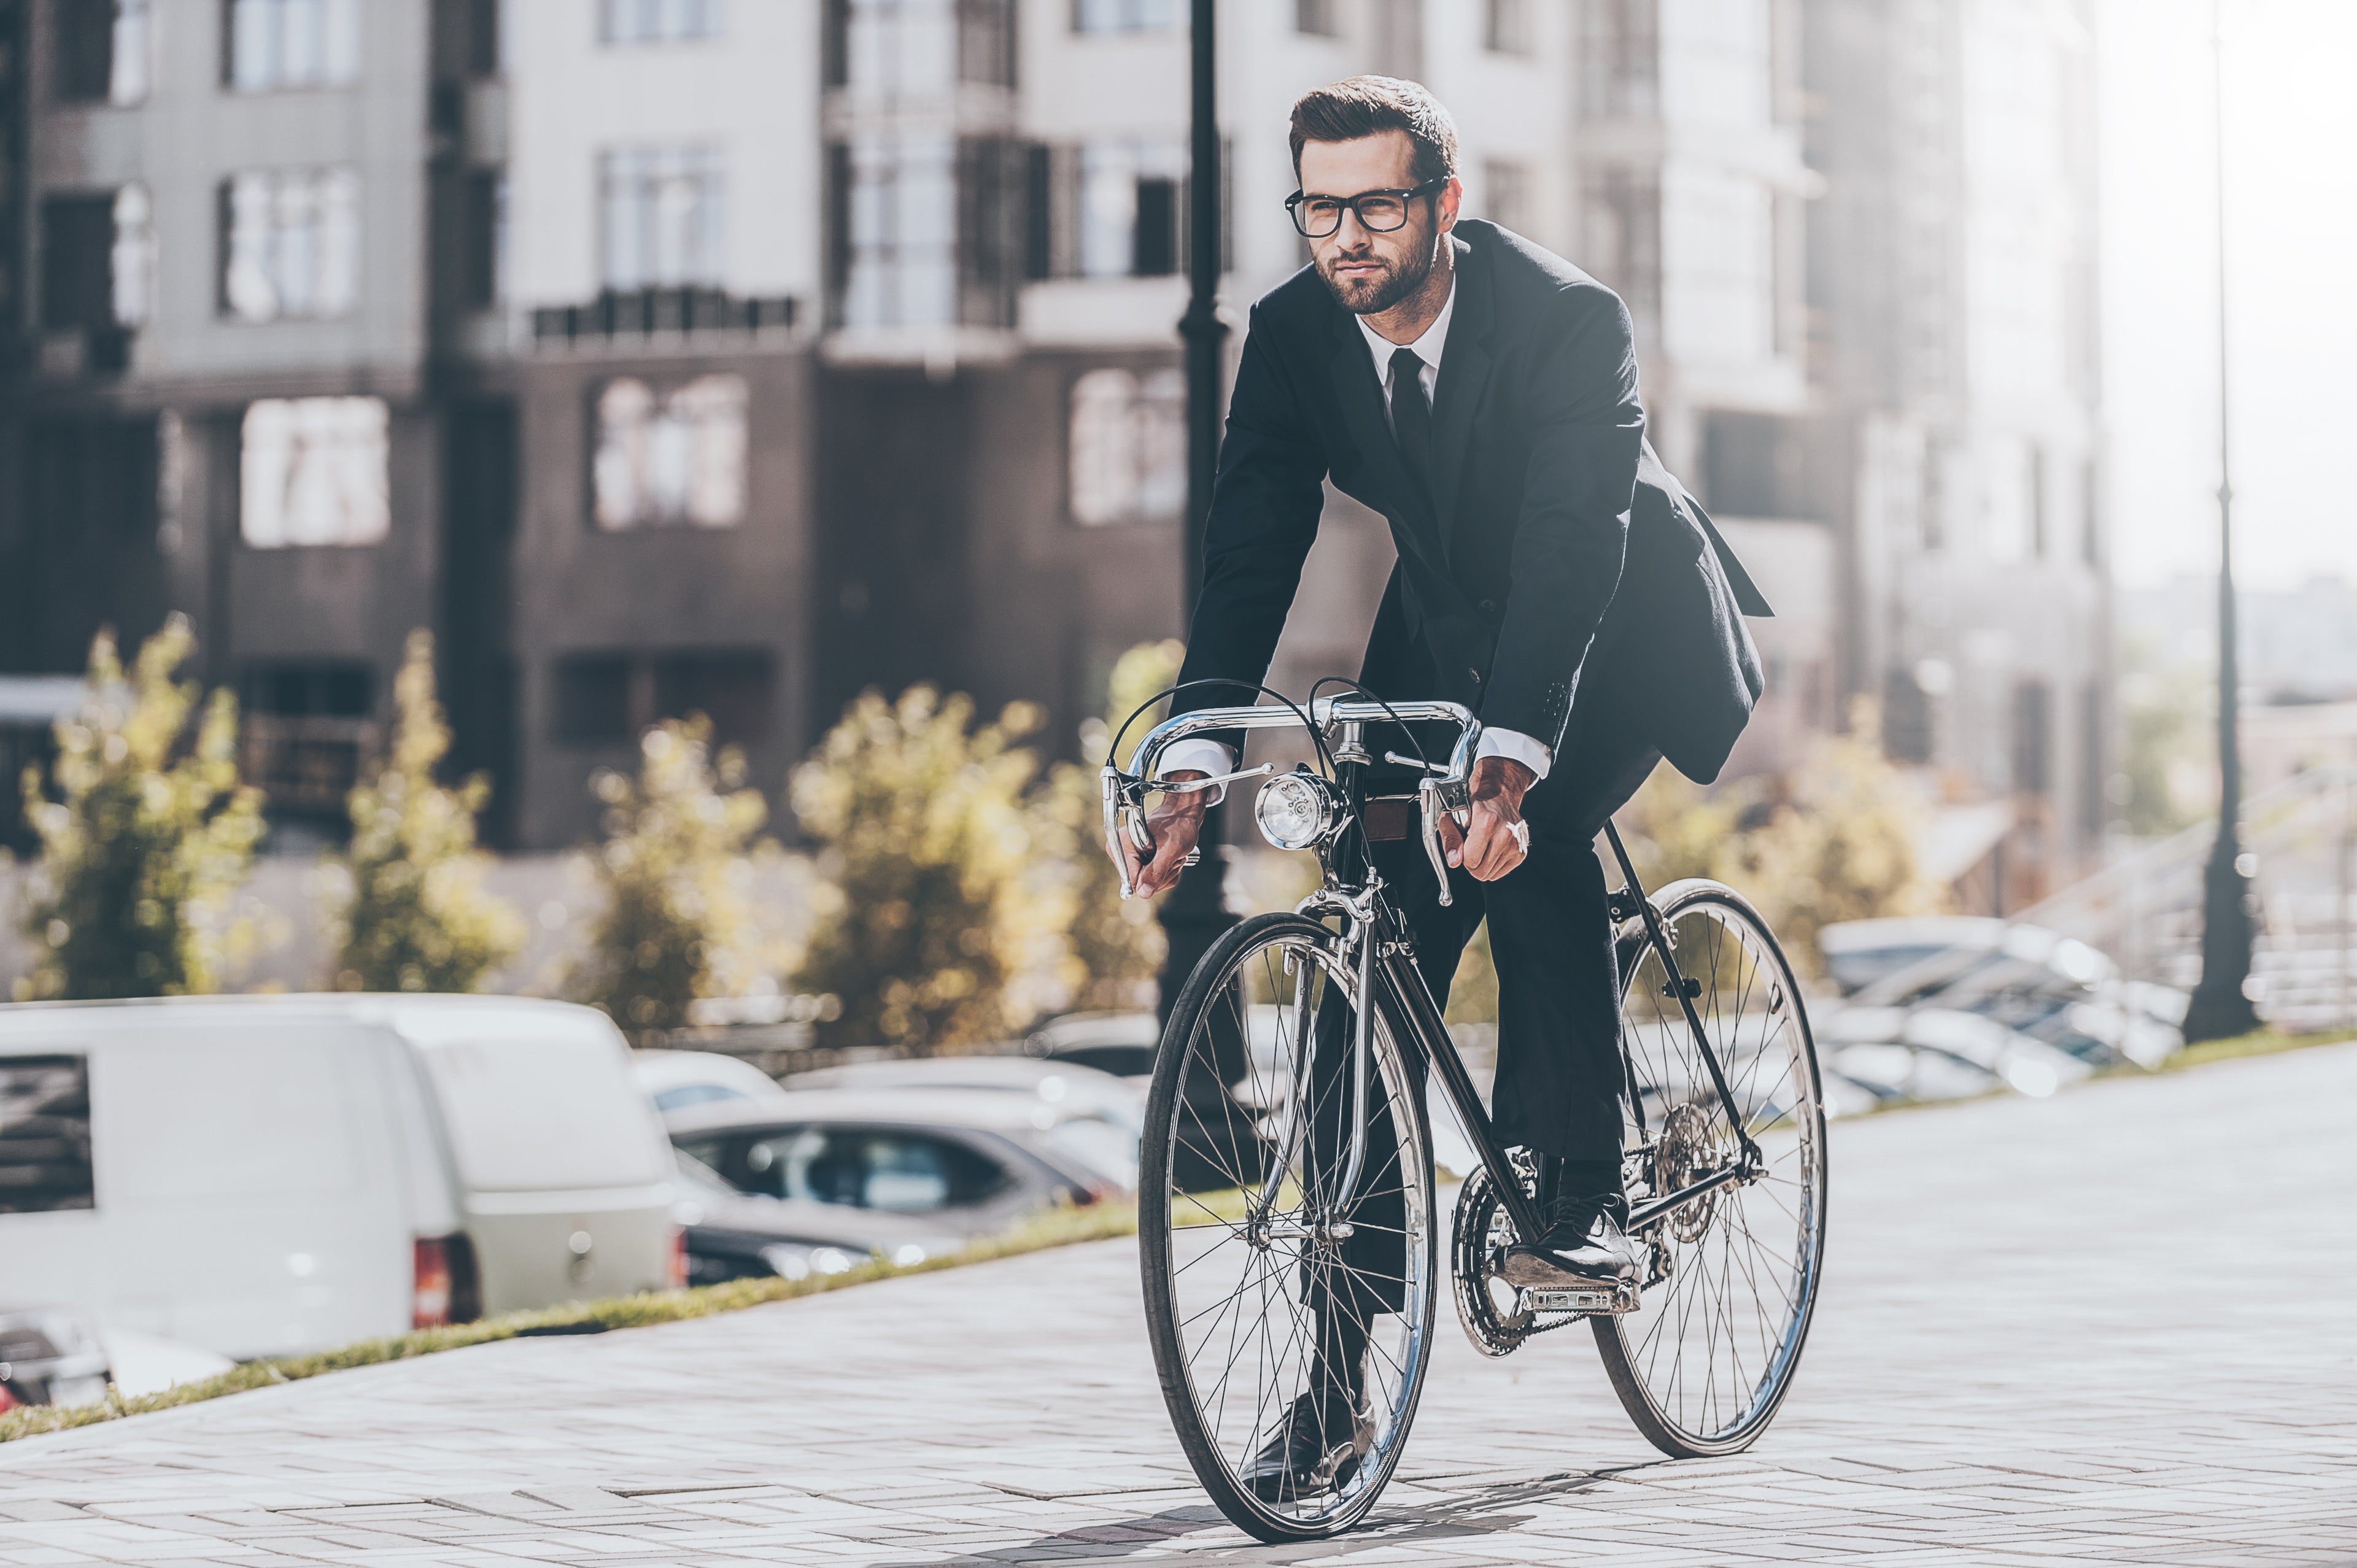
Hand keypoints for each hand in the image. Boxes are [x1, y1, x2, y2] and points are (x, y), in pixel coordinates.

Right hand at [1113, 771, 1209, 896]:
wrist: (1184, 813)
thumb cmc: (1178, 824)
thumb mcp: (1171, 849)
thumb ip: (1156, 871)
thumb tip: (1143, 893)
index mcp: (1121, 845)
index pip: (1133, 881)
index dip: (1153, 878)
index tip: (1166, 862)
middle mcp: (1120, 851)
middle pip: (1140, 884)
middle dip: (1161, 875)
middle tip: (1172, 858)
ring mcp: (1128, 857)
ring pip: (1148, 884)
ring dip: (1166, 873)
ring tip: (1172, 855)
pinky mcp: (1137, 860)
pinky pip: (1151, 879)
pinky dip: (1166, 872)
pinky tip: (1170, 858)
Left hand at [1439, 756, 1533, 881]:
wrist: (1499, 795)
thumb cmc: (1474, 805)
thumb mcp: (1453, 816)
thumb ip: (1450, 839)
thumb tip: (1454, 861)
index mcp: (1487, 822)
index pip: (1470, 861)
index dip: (1463, 855)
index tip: (1465, 843)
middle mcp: (1505, 833)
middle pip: (1481, 872)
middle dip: (1472, 862)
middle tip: (1473, 845)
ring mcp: (1516, 844)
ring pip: (1490, 875)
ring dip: (1483, 863)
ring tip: (1484, 844)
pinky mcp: (1522, 852)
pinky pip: (1501, 873)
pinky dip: (1494, 865)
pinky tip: (1493, 848)